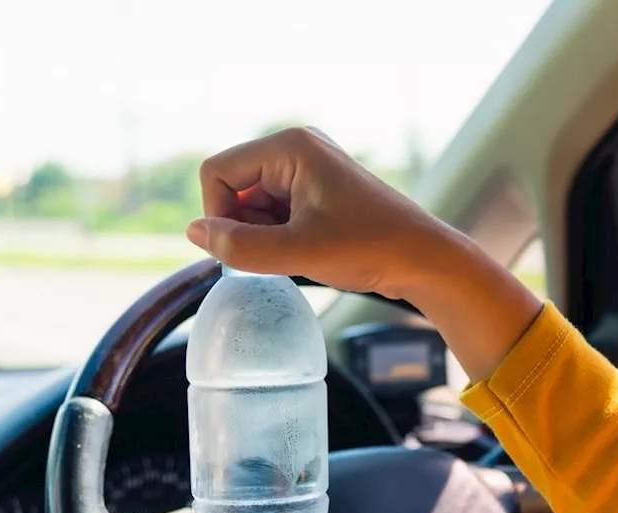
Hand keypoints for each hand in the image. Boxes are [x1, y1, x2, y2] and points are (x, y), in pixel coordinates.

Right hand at [189, 127, 542, 380]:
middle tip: (282, 254)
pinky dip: (278, 237)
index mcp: (289, 146)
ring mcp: (306, 169)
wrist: (424, 260)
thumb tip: (193, 233)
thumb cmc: (370, 248)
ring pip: (251, 204)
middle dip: (244, 226)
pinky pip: (273, 212)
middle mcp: (295, 149)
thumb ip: (238, 245)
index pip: (216, 173)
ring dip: (262, 235)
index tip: (244, 249)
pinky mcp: (316, 192)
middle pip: (232, 187)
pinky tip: (307, 253)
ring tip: (301, 254)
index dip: (218, 214)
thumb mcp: (297, 252)